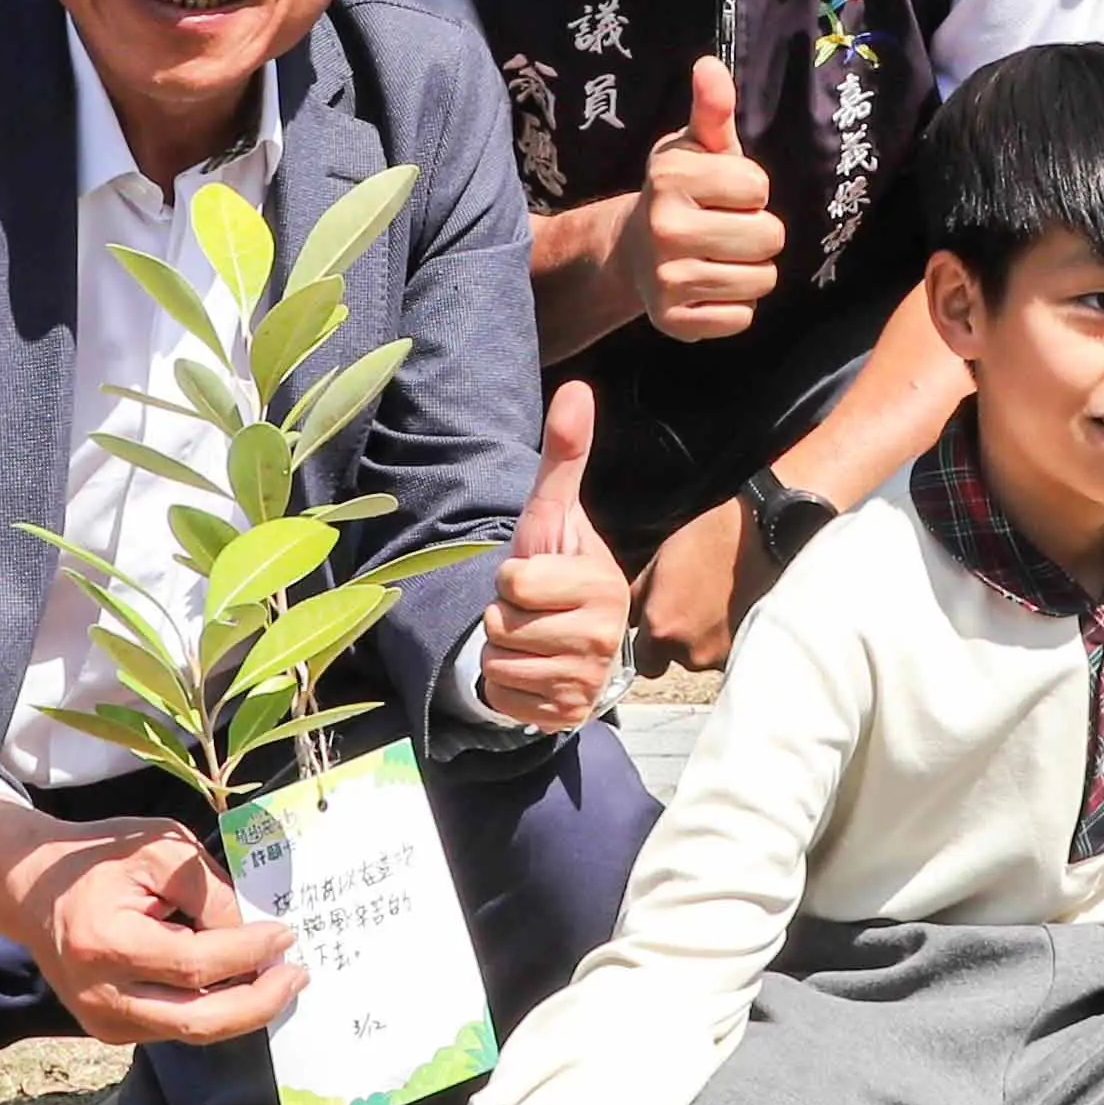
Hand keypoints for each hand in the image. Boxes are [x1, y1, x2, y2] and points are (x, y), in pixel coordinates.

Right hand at [0, 801, 302, 1045]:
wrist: (33, 889)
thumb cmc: (100, 858)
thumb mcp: (160, 850)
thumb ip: (209, 892)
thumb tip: (256, 936)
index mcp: (105, 944)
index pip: (194, 964)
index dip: (247, 953)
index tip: (286, 934)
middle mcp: (101, 995)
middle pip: (198, 1021)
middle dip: (259, 1002)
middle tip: (298, 976)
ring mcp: (103, 1021)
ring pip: (192, 1033)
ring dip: (243, 1011)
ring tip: (280, 981)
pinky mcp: (110, 1031)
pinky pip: (175, 1028)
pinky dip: (214, 1011)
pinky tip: (242, 986)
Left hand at [477, 381, 626, 729]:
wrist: (574, 636)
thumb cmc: (558, 568)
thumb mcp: (554, 513)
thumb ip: (564, 456)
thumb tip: (577, 388)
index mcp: (602, 586)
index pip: (515, 582)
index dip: (513, 577)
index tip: (538, 577)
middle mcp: (604, 640)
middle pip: (503, 625)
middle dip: (505, 615)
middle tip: (533, 610)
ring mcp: (585, 683)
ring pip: (499, 662)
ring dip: (503, 650)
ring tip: (533, 637)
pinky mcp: (564, 716)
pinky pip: (502, 698)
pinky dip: (505, 687)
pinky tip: (531, 669)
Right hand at [620, 56, 779, 340]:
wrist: (632, 250)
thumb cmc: (681, 191)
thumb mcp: (696, 145)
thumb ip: (712, 109)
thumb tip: (710, 66)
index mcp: (671, 178)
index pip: (759, 187)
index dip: (751, 189)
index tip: (724, 192)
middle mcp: (664, 228)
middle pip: (769, 237)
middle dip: (758, 231)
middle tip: (726, 227)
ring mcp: (667, 279)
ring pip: (761, 280)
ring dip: (752, 270)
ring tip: (721, 256)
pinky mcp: (673, 322)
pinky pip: (742, 318)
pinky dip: (735, 306)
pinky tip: (711, 287)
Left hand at [629, 494, 753, 675]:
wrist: (767, 536)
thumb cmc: (713, 540)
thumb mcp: (659, 561)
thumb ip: (638, 599)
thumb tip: (628, 620)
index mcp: (661, 629)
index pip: (643, 664)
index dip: (651, 646)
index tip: (660, 628)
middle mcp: (690, 653)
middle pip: (677, 661)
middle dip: (681, 642)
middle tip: (695, 607)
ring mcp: (723, 656)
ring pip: (706, 657)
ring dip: (708, 639)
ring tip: (720, 604)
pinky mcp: (750, 652)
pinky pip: (730, 653)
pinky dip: (732, 637)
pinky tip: (738, 610)